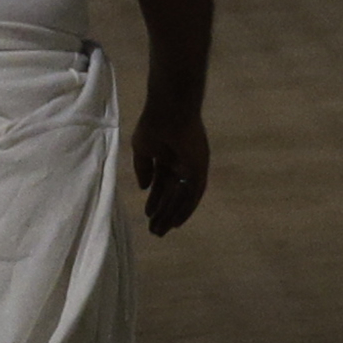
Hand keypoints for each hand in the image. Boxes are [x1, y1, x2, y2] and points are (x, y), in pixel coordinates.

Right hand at [133, 107, 210, 236]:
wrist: (169, 111)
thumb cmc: (154, 124)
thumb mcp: (142, 149)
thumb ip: (143, 169)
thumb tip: (143, 188)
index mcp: (167, 158)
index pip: (161, 184)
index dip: (155, 200)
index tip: (148, 215)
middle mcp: (181, 165)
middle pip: (171, 194)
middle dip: (162, 212)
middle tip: (154, 231)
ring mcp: (191, 168)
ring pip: (181, 197)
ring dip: (171, 214)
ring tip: (160, 230)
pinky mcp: (200, 169)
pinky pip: (193, 194)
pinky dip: (186, 209)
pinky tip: (176, 222)